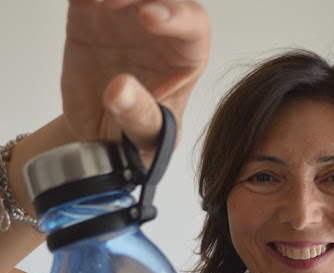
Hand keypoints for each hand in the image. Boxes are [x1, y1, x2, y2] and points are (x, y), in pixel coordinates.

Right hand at [61, 0, 209, 151]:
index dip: (177, 15)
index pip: (193, 25)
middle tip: (113, 2)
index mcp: (184, 58)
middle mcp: (158, 33)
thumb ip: (140, 116)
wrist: (100, 138)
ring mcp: (124, 21)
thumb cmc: (138, 136)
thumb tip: (120, 91)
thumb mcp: (147, 136)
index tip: (150, 18)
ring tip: (91, 2)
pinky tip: (80, 0)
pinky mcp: (89, 17)